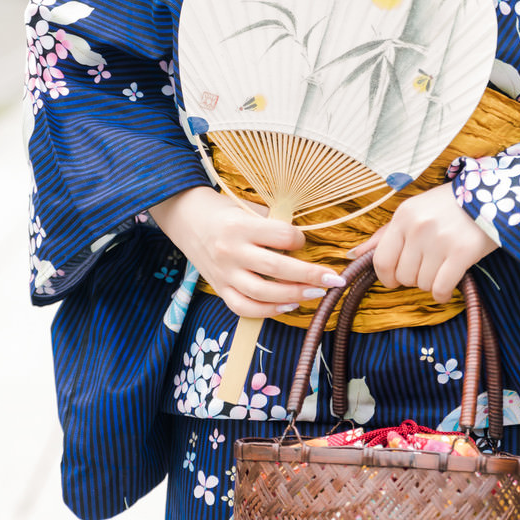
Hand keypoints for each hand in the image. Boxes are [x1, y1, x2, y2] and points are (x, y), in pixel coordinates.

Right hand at [150, 186, 344, 318]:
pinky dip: (268, 311)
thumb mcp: (247, 208)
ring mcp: (223, 273)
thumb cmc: (223, 210)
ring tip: (315, 294)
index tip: (302, 240)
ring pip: (262, 293)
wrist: (185, 218)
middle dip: (310, 275)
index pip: (281, 237)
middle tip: (333, 279)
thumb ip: (272, 224)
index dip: (299, 240)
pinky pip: (244, 307)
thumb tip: (302, 243)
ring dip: (293, 296)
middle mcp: (230, 252)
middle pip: (277, 269)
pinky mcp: (219, 287)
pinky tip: (287, 306)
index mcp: (240, 226)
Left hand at [348, 185, 497, 301]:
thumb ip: (383, 235)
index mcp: (403, 216)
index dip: (386, 277)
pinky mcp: (462, 253)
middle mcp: (418, 228)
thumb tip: (352, 255)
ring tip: (441, 269)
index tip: (394, 280)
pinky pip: (441, 288)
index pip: (381, 260)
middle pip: (403, 275)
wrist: (494, 196)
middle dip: (413, 278)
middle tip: (427, 268)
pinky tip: (447, 288)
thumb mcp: (413, 212)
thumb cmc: (448, 207)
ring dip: (430, 284)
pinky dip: (442, 294)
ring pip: (422, 283)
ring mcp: (440, 240)